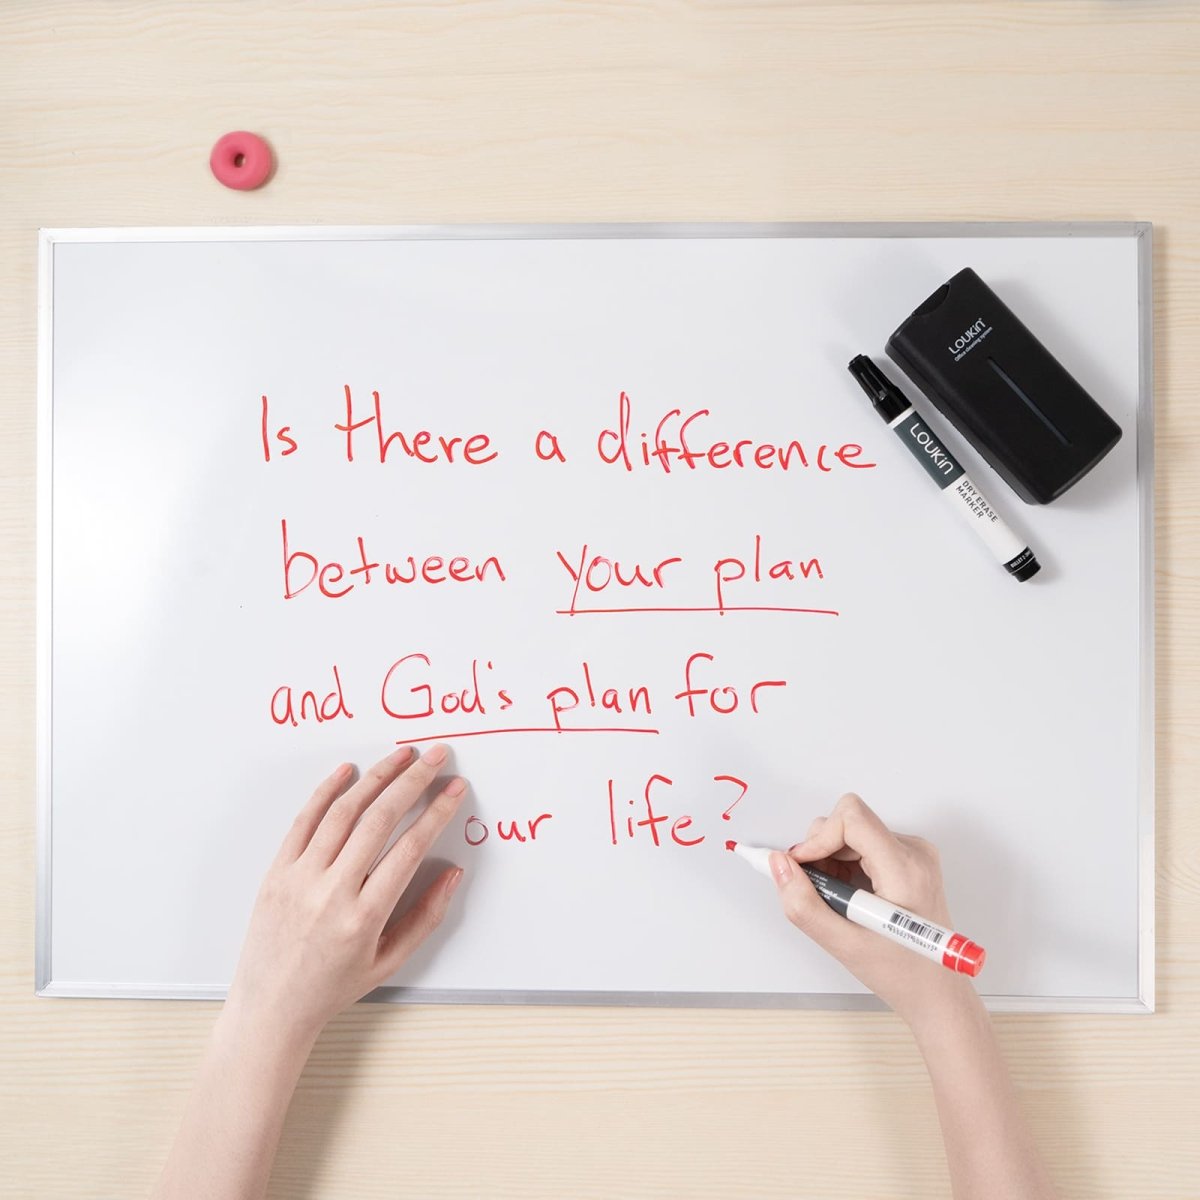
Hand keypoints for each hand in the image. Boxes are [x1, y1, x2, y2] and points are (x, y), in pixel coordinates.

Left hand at [226, 744, 465, 1045]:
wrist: (270, 1007)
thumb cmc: (332, 987)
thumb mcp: (389, 961)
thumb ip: (426, 916)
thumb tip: (452, 873)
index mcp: (363, 918)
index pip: (409, 849)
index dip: (436, 812)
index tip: (454, 789)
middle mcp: (330, 893)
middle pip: (379, 820)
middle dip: (413, 781)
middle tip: (437, 757)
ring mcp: (300, 878)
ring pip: (343, 812)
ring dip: (376, 777)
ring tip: (402, 756)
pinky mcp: (277, 871)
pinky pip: (303, 821)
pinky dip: (326, 791)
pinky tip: (348, 771)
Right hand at [770, 793, 973, 1025]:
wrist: (938, 992)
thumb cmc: (902, 974)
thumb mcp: (843, 945)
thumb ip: (804, 904)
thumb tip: (779, 865)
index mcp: (905, 869)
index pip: (851, 817)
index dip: (818, 837)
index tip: (801, 865)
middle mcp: (914, 852)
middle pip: (849, 821)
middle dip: (821, 850)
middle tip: (815, 889)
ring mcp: (913, 854)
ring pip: (853, 831)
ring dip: (831, 859)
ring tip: (834, 898)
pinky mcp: (908, 860)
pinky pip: (863, 844)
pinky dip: (844, 865)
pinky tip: (847, 896)